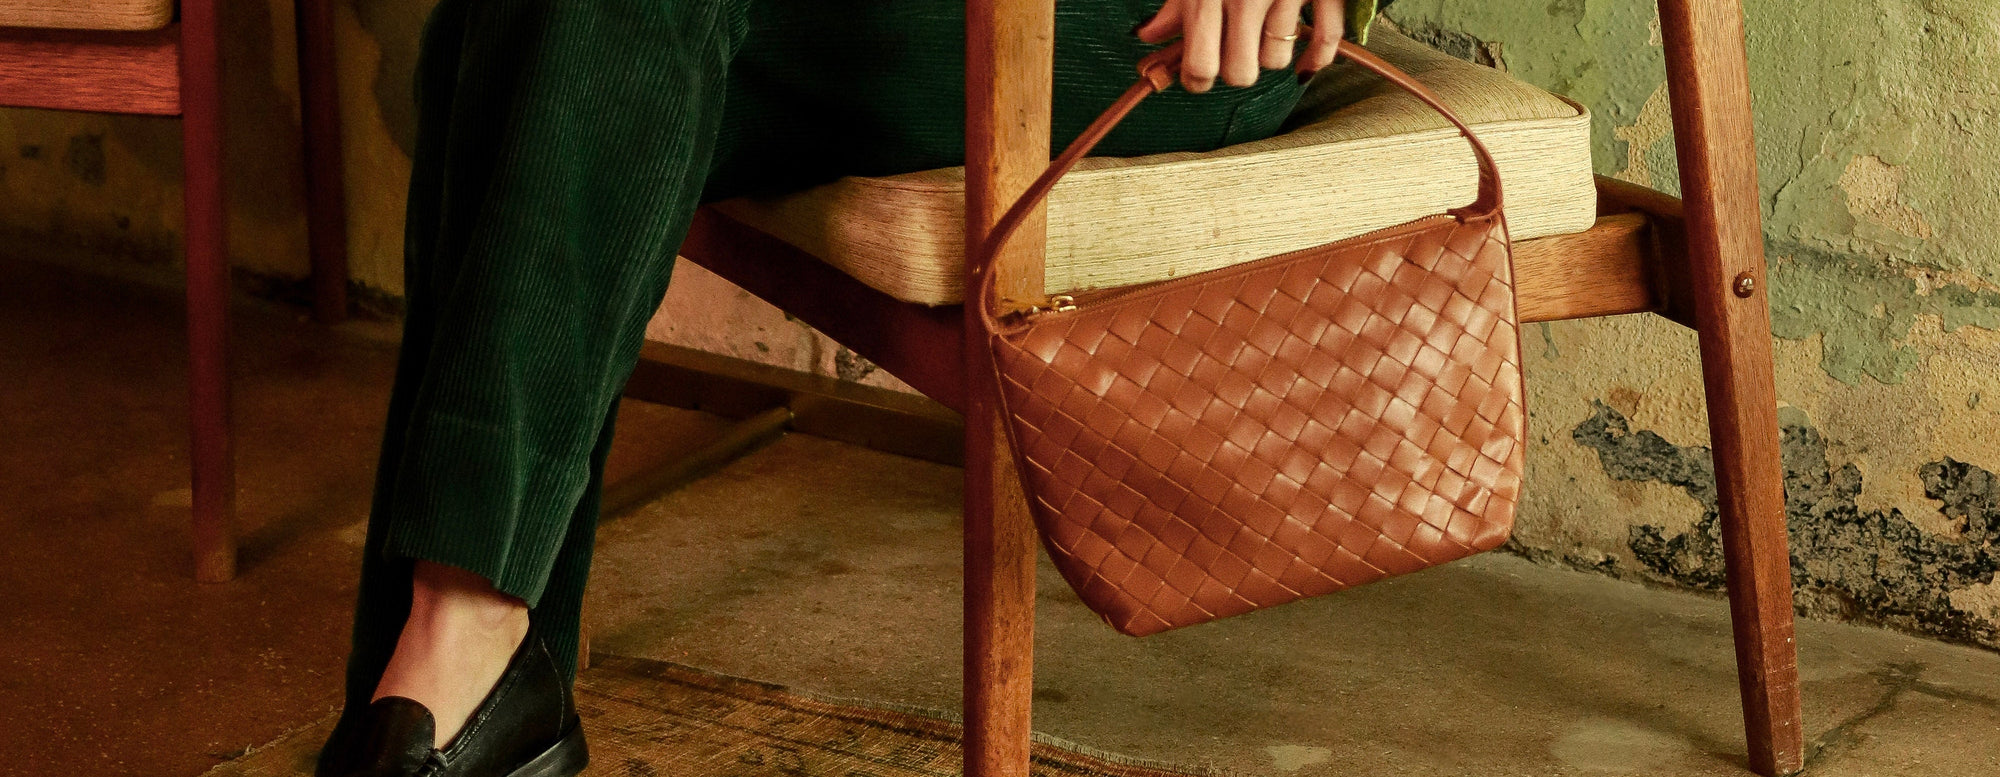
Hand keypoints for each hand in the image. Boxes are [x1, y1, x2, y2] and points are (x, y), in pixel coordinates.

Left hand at [1135, 0, 1346, 92]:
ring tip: (1263, 32)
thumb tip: (1148, 36)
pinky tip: (1302, 64)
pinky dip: (1315, 58)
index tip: (1198, 76)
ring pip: (1277, 59)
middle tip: (1231, 53)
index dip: (1196, 80)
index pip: (1200, 67)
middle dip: (1234, 69)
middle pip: (1241, 73)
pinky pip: (1326, 38)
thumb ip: (1175, 5)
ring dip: (1269, 53)